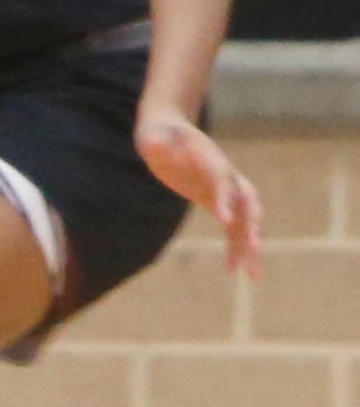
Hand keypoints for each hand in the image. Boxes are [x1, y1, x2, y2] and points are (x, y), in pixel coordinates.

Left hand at [137, 110, 262, 277]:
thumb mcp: (153, 137)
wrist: (168, 130)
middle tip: (255, 249)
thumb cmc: (159, 133)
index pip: (223, 180)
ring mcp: (225, 190)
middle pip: (247, 202)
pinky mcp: (218, 201)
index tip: (224, 221)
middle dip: (252, 225)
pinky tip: (232, 271)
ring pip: (246, 220)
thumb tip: (152, 144)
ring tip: (254, 276)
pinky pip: (233, 228)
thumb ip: (155, 143)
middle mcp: (225, 176)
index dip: (226, 199)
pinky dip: (235, 247)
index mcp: (212, 160)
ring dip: (250, 246)